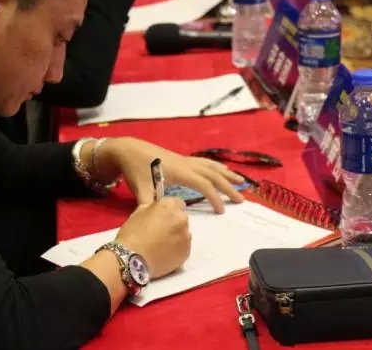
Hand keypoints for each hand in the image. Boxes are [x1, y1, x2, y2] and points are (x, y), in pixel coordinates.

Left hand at [95, 137, 244, 212]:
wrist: (129, 149)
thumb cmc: (135, 169)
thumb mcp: (141, 189)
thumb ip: (150, 205)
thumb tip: (157, 222)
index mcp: (179, 172)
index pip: (204, 185)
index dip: (214, 198)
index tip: (221, 211)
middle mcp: (186, 164)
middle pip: (213, 175)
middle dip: (228, 186)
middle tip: (242, 199)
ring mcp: (185, 160)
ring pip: (211, 166)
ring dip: (226, 174)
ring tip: (241, 181)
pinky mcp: (182, 159)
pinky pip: (205, 163)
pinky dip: (216, 167)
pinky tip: (222, 170)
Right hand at [115, 197, 190, 278]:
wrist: (132, 259)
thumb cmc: (132, 233)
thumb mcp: (139, 211)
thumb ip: (153, 204)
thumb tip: (157, 202)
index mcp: (170, 205)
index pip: (177, 203)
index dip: (168, 210)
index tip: (161, 218)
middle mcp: (182, 218)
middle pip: (181, 219)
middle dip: (173, 223)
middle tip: (159, 232)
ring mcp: (186, 236)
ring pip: (183, 234)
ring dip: (176, 237)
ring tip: (161, 246)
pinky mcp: (186, 252)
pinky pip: (183, 248)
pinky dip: (176, 250)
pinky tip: (164, 254)